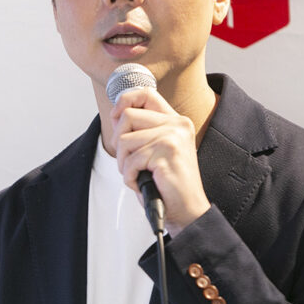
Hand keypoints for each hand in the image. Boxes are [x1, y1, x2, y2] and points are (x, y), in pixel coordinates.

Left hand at [110, 87, 210, 234]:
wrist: (187, 210)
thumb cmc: (167, 183)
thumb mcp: (156, 149)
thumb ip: (142, 130)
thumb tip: (116, 114)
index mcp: (175, 121)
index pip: (145, 93)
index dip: (124, 101)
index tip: (116, 118)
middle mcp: (177, 125)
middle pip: (127, 115)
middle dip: (119, 142)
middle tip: (129, 161)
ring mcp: (172, 138)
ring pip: (125, 140)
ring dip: (124, 163)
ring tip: (138, 174)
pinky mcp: (166, 154)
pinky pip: (131, 161)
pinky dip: (129, 177)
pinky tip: (142, 183)